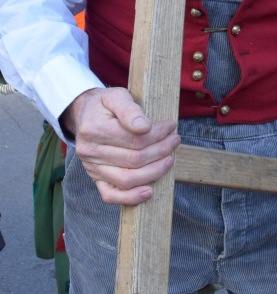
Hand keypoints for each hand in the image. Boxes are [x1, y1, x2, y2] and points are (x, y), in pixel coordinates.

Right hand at [62, 87, 179, 205]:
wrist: (84, 115)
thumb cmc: (104, 106)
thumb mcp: (116, 96)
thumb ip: (129, 109)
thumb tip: (144, 127)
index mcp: (94, 129)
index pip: (134, 139)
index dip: (157, 134)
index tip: (171, 126)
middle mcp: (90, 151)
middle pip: (134, 159)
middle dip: (161, 151)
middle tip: (175, 140)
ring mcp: (92, 168)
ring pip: (127, 179)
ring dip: (154, 172)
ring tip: (169, 160)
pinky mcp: (95, 179)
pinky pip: (111, 196)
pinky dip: (131, 197)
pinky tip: (149, 191)